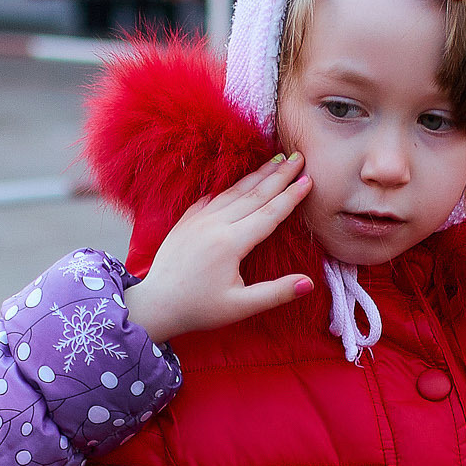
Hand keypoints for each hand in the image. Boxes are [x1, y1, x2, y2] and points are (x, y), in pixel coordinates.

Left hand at [122, 152, 314, 342]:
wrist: (155, 305)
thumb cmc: (198, 309)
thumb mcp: (240, 307)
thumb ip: (276, 293)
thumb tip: (309, 283)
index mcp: (230, 243)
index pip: (269, 213)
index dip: (291, 196)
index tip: (308, 179)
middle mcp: (214, 224)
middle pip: (254, 194)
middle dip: (279, 175)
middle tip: (298, 156)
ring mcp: (197, 220)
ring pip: (233, 191)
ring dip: (256, 175)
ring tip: (275, 160)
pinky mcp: (186, 221)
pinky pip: (212, 197)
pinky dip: (230, 186)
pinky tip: (239, 181)